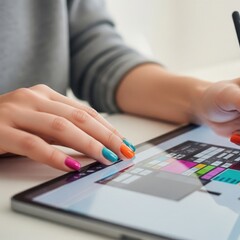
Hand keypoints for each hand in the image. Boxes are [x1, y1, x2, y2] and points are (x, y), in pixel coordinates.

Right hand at [0, 85, 135, 170]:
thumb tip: (99, 144)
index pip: (85, 111)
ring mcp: (14, 112)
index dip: (108, 128)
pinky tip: (70, 165)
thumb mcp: (35, 122)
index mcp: (43, 94)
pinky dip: (54, 155)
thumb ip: (62, 129)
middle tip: (124, 152)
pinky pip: (32, 144)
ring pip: (61, 127)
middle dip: (106, 136)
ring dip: (88, 144)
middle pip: (79, 117)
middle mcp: (31, 98)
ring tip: (106, 158)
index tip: (126, 143)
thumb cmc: (3, 125)